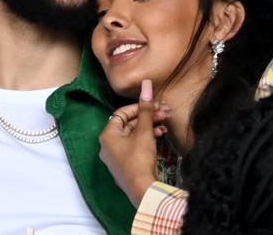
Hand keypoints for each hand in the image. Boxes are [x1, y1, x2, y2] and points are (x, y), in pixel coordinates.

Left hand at [99, 79, 170, 206]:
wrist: (143, 189)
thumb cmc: (139, 158)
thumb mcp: (144, 131)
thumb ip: (145, 108)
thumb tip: (146, 84)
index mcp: (107, 134)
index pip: (122, 112)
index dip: (139, 106)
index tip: (154, 105)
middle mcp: (108, 145)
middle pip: (128, 124)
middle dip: (147, 117)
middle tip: (164, 113)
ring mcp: (116, 157)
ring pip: (133, 135)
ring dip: (149, 127)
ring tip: (165, 124)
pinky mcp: (125, 165)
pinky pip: (135, 146)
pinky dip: (146, 139)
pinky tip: (160, 136)